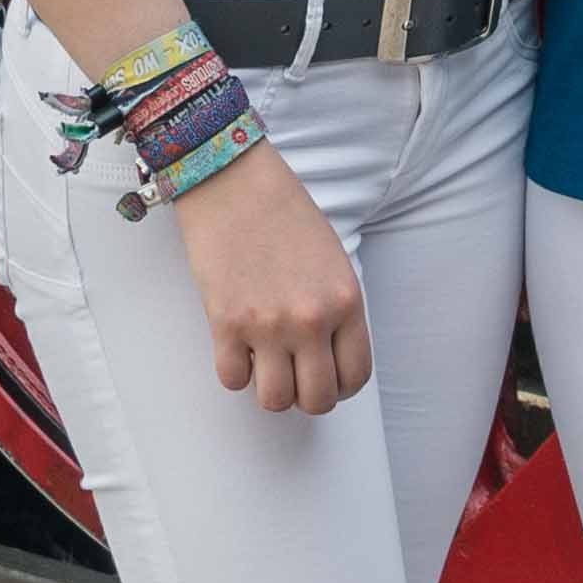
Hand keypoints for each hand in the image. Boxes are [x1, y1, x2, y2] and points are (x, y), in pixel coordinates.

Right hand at [172, 140, 371, 415]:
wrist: (234, 181)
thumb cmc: (284, 214)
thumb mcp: (333, 261)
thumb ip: (336, 309)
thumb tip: (325, 354)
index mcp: (346, 302)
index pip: (356, 375)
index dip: (340, 386)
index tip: (325, 377)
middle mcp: (312, 320)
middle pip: (318, 399)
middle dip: (305, 396)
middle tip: (293, 375)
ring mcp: (269, 325)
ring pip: (275, 401)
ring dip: (269, 389)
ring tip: (264, 364)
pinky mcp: (227, 323)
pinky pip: (233, 379)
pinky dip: (234, 370)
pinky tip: (235, 345)